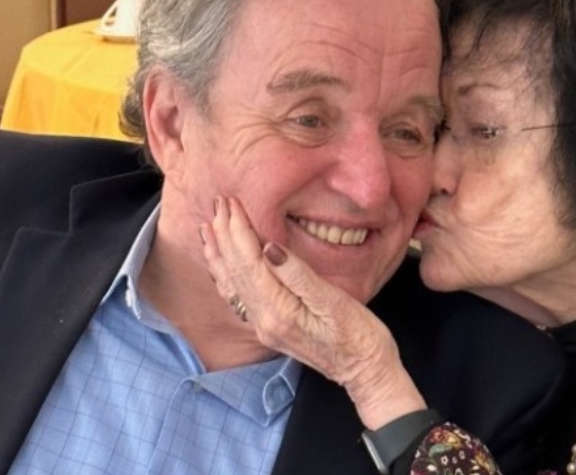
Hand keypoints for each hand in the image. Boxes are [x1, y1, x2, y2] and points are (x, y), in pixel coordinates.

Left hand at [200, 196, 426, 428]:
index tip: (232, 203)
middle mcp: (264, 322)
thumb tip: (269, 249)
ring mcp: (264, 327)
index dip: (239, 230)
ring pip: (233, 284)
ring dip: (220, 253)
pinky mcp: (270, 329)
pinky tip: (223, 264)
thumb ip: (299, 275)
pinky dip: (227, 274)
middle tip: (219, 202)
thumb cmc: (360, 337)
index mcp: (279, 312)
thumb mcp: (335, 302)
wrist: (367, 373)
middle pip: (236, 270)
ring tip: (208, 227)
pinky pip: (239, 296)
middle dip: (225, 234)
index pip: (250, 263)